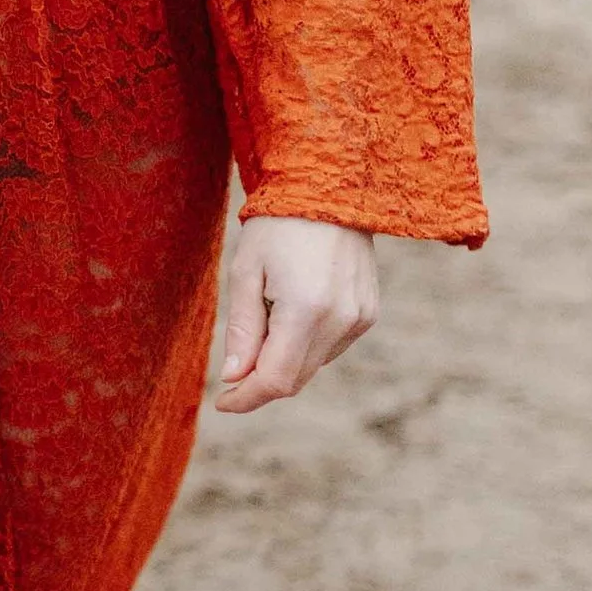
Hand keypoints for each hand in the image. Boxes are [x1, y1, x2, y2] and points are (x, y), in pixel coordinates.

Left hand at [216, 214, 377, 413]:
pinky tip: (293, 308)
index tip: (222, 402)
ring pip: (313, 365)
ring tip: (268, 311)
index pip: (276, 380)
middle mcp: (342, 320)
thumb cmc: (277, 226)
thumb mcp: (245, 272)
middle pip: (296, 379)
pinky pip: (331, 346)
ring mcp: (360, 318)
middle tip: (234, 369)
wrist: (329, 188)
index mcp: (307, 310)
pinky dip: (305, 343)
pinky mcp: (369, 313)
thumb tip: (235, 377)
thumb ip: (242, 329)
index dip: (247, 398)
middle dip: (260, 381)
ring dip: (283, 359)